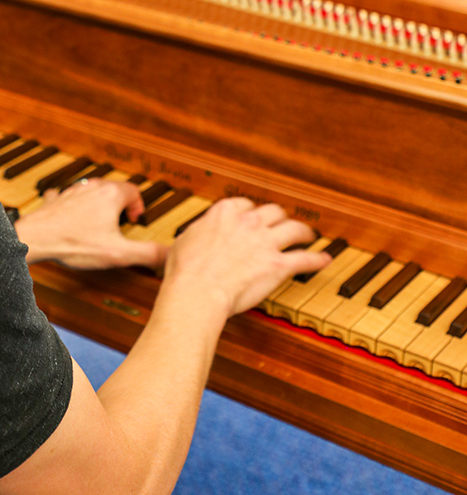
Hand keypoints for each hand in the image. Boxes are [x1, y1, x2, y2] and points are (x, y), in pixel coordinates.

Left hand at [15, 178, 168, 270]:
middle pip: (113, 189)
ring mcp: (72, 192)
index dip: (137, 206)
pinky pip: (67, 196)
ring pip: (91, 191)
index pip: (133, 190)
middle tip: (119, 224)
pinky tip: (69, 217)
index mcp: (111, 195)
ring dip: (98, 204)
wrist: (37, 238)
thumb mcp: (118, 253)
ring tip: (99, 223)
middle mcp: (92, 187)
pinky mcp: (56, 200)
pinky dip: (72, 205)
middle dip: (119, 206)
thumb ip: (148, 253)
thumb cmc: (75, 244)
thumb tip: (170, 254)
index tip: (133, 222)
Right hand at [164, 196, 329, 318]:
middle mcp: (249, 222)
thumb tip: (169, 242)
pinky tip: (324, 260)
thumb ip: (189, 237)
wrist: (198, 291)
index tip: (252, 217)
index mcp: (225, 212)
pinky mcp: (278, 264)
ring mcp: (266, 242)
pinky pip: (305, 259)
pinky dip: (317, 260)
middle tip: (282, 223)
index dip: (251, 211)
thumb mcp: (180, 244)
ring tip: (308, 235)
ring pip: (294, 228)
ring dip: (303, 231)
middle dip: (279, 217)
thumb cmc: (186, 271)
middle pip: (273, 211)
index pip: (245, 204)